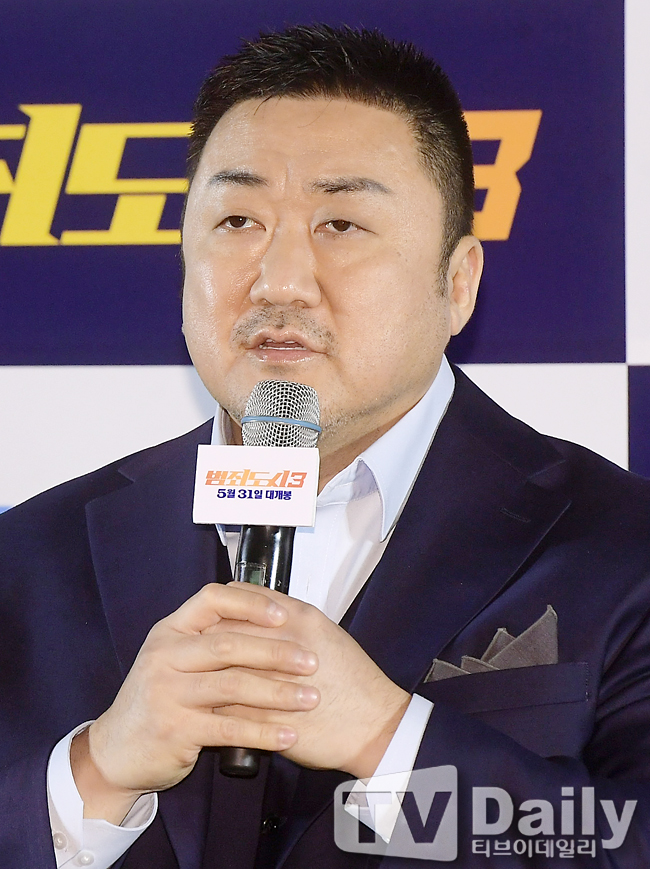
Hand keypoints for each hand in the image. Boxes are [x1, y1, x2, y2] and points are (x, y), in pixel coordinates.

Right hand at [71, 583, 318, 822]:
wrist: (116, 750)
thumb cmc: (159, 699)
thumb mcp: (175, 658)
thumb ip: (211, 639)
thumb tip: (272, 617)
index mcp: (170, 631)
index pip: (212, 599)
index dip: (251, 603)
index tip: (284, 614)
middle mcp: (165, 656)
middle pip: (229, 644)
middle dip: (277, 652)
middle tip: (313, 661)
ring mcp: (167, 693)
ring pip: (233, 686)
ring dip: (279, 693)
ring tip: (311, 698)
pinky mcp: (174, 729)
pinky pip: (228, 729)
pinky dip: (264, 732)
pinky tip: (289, 735)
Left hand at [212, 583, 411, 779]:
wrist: (374, 724)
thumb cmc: (351, 677)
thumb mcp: (322, 630)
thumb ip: (286, 614)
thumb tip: (251, 605)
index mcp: (298, 620)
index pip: (238, 604)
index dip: (216, 613)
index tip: (207, 621)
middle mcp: (284, 647)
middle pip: (224, 635)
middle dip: (204, 644)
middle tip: (196, 651)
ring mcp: (273, 684)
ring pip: (221, 673)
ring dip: (205, 677)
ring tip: (200, 679)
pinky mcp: (268, 721)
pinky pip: (228, 711)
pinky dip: (214, 708)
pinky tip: (210, 707)